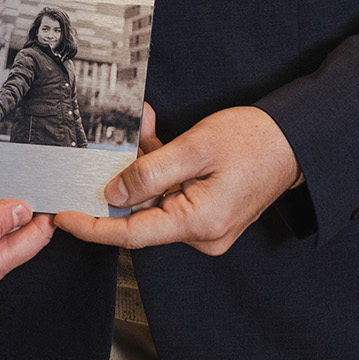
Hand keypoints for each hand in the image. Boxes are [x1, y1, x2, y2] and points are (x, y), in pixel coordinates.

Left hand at [54, 105, 299, 256]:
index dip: (92, 225)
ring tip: (143, 125)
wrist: (295, 142)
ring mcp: (205, 225)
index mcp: (198, 224)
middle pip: (142, 211)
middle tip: (117, 136)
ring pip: (156, 198)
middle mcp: (201, 234)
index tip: (62, 216)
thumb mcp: (195, 149)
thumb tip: (113, 195)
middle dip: (124, 174)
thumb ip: (150, 172)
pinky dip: (161, 167)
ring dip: (144, 164)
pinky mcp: (208, 212)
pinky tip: (155, 137)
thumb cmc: (253, 142)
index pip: (130, 234)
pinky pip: (172, 193)